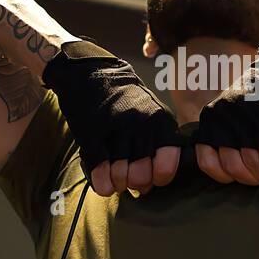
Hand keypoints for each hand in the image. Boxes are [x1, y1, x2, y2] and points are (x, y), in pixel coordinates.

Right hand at [42, 39, 182, 196]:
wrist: (90, 73)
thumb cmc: (122, 100)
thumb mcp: (151, 114)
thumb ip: (157, 144)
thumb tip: (151, 185)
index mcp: (160, 121)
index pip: (167, 164)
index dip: (158, 178)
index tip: (151, 178)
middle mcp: (142, 124)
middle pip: (142, 174)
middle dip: (136, 183)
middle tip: (129, 179)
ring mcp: (116, 127)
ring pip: (121, 174)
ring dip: (117, 182)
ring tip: (115, 179)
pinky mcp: (92, 131)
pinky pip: (99, 166)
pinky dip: (101, 181)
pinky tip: (102, 184)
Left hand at [194, 16, 258, 187]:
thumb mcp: (230, 107)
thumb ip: (222, 133)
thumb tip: (224, 169)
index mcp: (211, 115)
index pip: (205, 159)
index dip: (221, 175)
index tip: (233, 177)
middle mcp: (226, 119)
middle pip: (230, 166)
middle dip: (244, 179)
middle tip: (255, 180)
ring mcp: (248, 121)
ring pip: (250, 166)